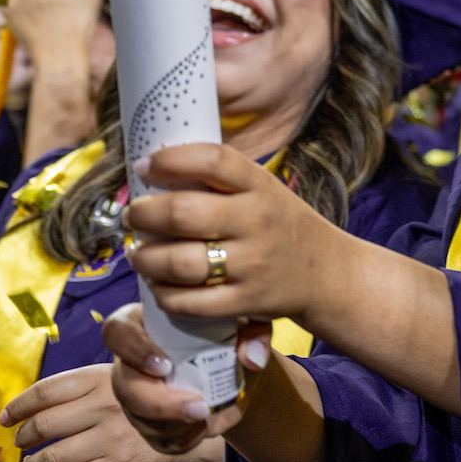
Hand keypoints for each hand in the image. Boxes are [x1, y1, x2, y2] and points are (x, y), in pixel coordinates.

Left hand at [0, 363, 180, 461]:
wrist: (191, 426)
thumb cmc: (146, 398)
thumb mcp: (120, 377)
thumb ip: (83, 387)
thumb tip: (32, 406)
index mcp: (100, 379)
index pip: (46, 391)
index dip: (19, 406)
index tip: (5, 418)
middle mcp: (103, 406)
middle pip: (44, 425)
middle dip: (24, 437)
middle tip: (20, 443)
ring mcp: (110, 438)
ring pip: (54, 457)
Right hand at [102, 302, 252, 450]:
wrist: (234, 361)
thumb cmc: (228, 329)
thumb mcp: (243, 322)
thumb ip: (252, 333)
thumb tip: (252, 360)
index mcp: (141, 324)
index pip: (117, 332)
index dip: (134, 350)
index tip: (165, 365)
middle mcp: (130, 361)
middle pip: (125, 386)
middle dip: (160, 404)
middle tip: (200, 409)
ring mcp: (136, 395)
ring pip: (141, 418)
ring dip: (176, 426)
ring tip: (211, 418)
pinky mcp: (149, 423)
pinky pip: (159, 440)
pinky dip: (187, 438)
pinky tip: (210, 426)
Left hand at [123, 144, 348, 323]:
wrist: (326, 273)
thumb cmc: (280, 224)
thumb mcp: (263, 190)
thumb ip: (220, 180)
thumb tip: (156, 167)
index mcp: (260, 186)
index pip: (213, 159)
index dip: (171, 159)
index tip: (144, 166)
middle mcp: (257, 221)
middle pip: (184, 213)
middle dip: (144, 214)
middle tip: (134, 215)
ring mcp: (252, 264)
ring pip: (180, 262)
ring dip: (145, 257)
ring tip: (137, 253)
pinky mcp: (246, 301)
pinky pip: (190, 302)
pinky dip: (163, 293)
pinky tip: (157, 283)